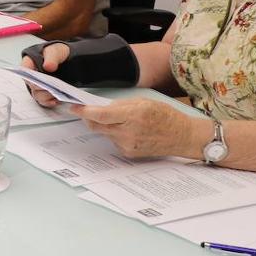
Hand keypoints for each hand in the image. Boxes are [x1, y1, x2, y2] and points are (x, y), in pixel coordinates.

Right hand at [21, 43, 68, 107]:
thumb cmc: (57, 54)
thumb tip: (48, 66)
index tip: (39, 78)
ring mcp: (38, 86)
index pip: (24, 70)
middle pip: (31, 84)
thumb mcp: (55, 51)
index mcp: (30, 63)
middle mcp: (32, 76)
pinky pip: (44, 101)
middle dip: (41, 87)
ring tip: (55, 95)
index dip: (29, 76)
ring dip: (46, 95)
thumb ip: (52, 57)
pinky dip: (50, 101)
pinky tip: (56, 100)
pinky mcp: (45, 93)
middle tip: (50, 87)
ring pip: (37, 94)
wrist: (68, 60)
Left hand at [72, 100, 198, 158]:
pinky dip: (114, 134)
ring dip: (104, 125)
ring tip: (121, 120)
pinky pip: (113, 141)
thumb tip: (101, 107)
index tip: (74, 107)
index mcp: (132, 115)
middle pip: (96, 126)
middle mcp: (128, 132)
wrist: (181, 136)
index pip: (100, 115)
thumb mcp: (143, 102)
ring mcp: (127, 145)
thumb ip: (120, 105)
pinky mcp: (128, 153)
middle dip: (89, 118)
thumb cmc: (165, 116)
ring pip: (104, 133)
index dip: (84, 111)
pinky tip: (128, 131)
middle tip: (87, 111)